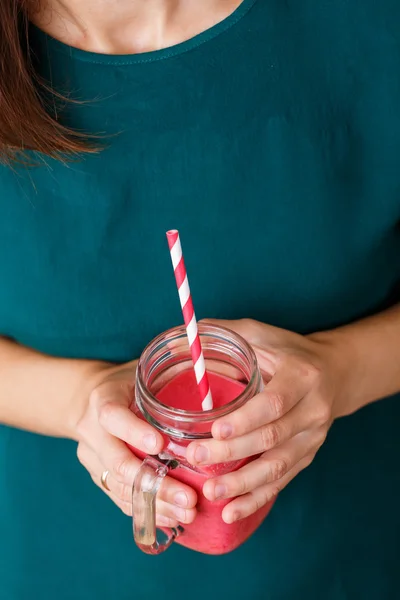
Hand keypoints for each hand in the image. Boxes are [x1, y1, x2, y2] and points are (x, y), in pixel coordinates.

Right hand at [75, 361, 196, 527]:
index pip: (114, 418)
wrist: (81, 400)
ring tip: (188, 514)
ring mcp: (93, 459)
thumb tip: (206, 360)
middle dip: (156, 485)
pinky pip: (120, 499)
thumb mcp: (137, 369)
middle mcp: (93, 433)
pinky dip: (147, 511)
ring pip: (121, 488)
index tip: (161, 445)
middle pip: (120, 464)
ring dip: (157, 505)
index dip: (135, 433)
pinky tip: (173, 520)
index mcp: (102, 401)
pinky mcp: (98, 477)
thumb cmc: (123, 382)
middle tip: (189, 499)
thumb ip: (164, 371)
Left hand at [186, 318, 350, 523]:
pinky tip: (232, 511)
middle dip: (233, 452)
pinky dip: (257, 499)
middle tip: (196, 457)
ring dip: (243, 484)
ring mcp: (313, 437)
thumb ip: (223, 333)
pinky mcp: (307, 456)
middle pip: (272, 438)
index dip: (246, 419)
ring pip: (278, 466)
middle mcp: (313, 410)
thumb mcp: (263, 334)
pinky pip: (282, 482)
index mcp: (302, 377)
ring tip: (211, 493)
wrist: (335, 374)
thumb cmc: (289, 352)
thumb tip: (173, 341)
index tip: (215, 429)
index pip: (275, 403)